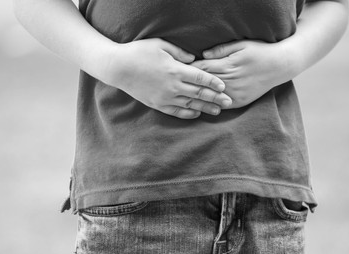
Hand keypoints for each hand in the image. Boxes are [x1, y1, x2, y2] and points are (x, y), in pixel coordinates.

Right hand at [100, 38, 232, 118]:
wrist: (118, 68)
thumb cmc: (139, 52)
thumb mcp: (161, 45)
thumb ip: (180, 53)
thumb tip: (194, 60)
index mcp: (175, 70)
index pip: (201, 77)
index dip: (214, 82)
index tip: (224, 86)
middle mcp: (173, 86)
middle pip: (199, 93)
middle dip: (216, 98)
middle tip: (229, 101)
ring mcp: (165, 97)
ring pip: (190, 104)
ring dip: (205, 108)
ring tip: (218, 111)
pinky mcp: (157, 104)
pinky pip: (176, 111)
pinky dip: (188, 113)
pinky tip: (197, 114)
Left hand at [191, 40, 296, 108]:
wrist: (280, 66)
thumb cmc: (260, 52)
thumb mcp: (241, 45)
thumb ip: (221, 50)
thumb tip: (203, 55)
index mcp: (229, 66)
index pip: (203, 68)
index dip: (191, 69)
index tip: (181, 68)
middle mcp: (231, 81)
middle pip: (204, 84)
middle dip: (192, 83)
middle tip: (179, 83)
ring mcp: (236, 93)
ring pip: (211, 96)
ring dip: (199, 96)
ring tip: (187, 95)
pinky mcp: (240, 102)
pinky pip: (222, 105)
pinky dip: (212, 104)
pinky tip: (202, 104)